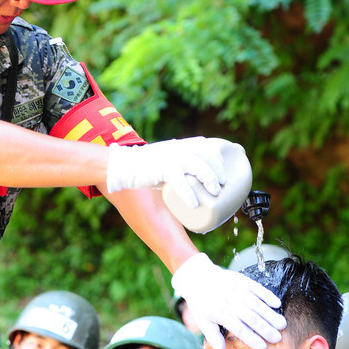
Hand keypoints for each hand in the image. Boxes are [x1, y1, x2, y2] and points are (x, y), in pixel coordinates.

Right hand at [106, 137, 227, 207]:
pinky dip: (189, 194)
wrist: (122, 165)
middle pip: (207, 154)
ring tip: (216, 192)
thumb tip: (191, 186)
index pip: (205, 144)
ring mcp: (171, 159)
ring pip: (199, 166)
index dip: (218, 154)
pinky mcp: (163, 170)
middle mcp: (178, 149)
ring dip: (210, 179)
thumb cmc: (144, 167)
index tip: (225, 166)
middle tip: (224, 184)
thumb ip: (178, 168)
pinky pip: (180, 182)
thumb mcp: (165, 161)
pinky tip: (194, 204)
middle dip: (219, 169)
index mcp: (180, 146)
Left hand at [172, 253, 285, 348]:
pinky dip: (268, 296)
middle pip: (252, 318)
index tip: (263, 348)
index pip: (239, 329)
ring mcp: (237, 290)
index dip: (252, 339)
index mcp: (220, 313)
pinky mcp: (242, 280)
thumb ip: (213, 336)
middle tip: (278, 338)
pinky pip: (257, 288)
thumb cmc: (201, 302)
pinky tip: (277, 304)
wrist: (198, 277)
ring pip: (257, 304)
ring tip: (282, 325)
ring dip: (271, 315)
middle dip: (266, 329)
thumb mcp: (202, 321)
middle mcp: (231, 301)